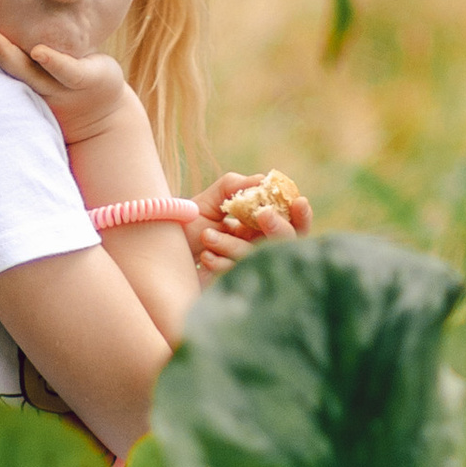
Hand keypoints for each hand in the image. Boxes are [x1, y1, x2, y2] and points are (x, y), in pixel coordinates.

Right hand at [0, 5, 137, 150]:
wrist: (100, 111)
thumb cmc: (58, 75)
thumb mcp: (30, 56)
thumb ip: (8, 36)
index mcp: (6, 72)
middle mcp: (23, 80)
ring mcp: (52, 84)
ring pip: (23, 68)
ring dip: (2, 52)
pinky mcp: (82, 81)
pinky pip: (67, 72)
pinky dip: (54, 63)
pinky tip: (40, 52)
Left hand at [191, 169, 312, 275]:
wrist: (163, 249)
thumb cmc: (189, 222)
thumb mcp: (211, 198)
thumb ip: (235, 185)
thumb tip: (262, 180)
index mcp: (261, 227)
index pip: (293, 223)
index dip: (302, 214)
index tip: (298, 201)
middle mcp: (260, 248)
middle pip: (288, 243)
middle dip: (279, 228)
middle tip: (262, 214)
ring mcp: (248, 269)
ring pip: (257, 257)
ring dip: (232, 244)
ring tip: (206, 235)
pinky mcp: (234, 285)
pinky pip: (238, 274)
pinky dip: (220, 262)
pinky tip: (205, 256)